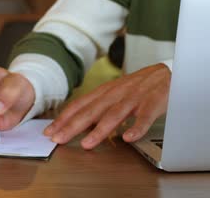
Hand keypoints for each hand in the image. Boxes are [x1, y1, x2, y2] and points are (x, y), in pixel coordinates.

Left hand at [44, 63, 170, 149]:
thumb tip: (77, 123)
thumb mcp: (114, 93)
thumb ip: (97, 106)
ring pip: (114, 114)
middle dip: (72, 126)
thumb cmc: (138, 86)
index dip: (63, 118)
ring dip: (100, 130)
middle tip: (57, 139)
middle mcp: (116, 94)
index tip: (49, 131)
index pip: (79, 105)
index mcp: (104, 92)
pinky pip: (145, 116)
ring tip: (87, 144)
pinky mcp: (153, 102)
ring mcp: (134, 98)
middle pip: (91, 111)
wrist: (167, 72)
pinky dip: (137, 127)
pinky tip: (128, 138)